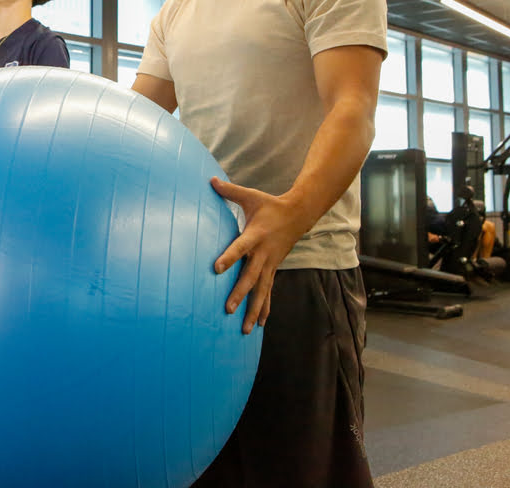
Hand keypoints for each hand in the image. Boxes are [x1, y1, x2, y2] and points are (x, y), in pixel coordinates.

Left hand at [209, 176, 310, 333]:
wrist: (300, 214)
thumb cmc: (269, 205)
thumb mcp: (250, 196)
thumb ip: (228, 190)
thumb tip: (209, 180)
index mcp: (255, 235)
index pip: (240, 248)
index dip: (228, 257)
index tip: (215, 269)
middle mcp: (263, 253)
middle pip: (251, 277)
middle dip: (239, 294)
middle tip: (227, 309)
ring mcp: (270, 264)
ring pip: (262, 291)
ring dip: (253, 309)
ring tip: (244, 329)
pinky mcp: (273, 269)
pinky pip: (268, 292)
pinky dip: (264, 308)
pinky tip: (258, 325)